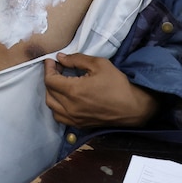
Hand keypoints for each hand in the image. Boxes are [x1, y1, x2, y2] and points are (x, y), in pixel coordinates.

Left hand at [43, 53, 157, 128]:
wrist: (133, 107)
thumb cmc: (118, 84)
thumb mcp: (99, 64)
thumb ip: (76, 60)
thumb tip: (60, 58)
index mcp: (73, 91)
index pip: (50, 80)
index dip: (48, 68)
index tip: (52, 60)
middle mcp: (70, 107)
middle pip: (48, 92)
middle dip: (50, 78)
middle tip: (58, 69)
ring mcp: (74, 118)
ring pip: (51, 106)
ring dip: (51, 92)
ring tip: (60, 83)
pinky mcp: (79, 124)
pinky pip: (59, 117)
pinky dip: (56, 107)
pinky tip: (64, 98)